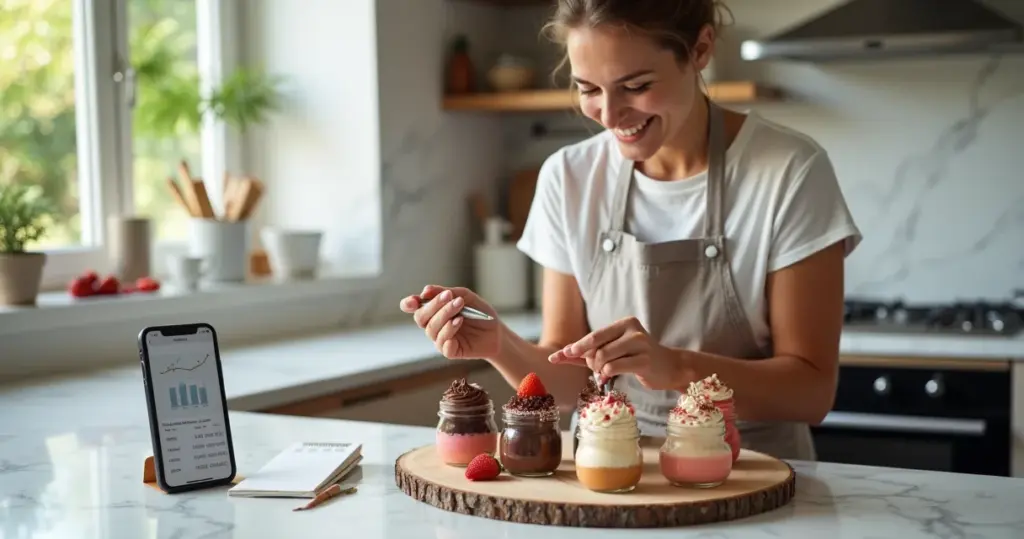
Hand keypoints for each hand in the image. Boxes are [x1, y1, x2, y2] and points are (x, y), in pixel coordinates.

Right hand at [399, 285, 499, 359]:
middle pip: (421, 318)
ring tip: (461, 310)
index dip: (408, 304)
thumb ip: (447, 292)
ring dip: (445, 316)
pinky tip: (459, 322)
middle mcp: (433, 325)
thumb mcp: (466, 297)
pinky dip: (449, 333)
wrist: (497, 331)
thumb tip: (425, 290)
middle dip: (434, 306)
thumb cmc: (479, 313)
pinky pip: (443, 345)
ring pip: (432, 330)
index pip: (413, 308)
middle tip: (451, 298)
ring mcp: (441, 339)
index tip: (414, 300)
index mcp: (434, 311)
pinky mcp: (451, 351)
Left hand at [548, 316, 681, 389]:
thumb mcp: (613, 351)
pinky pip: (615, 367)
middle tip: (595, 368)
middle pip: (597, 346)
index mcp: (624, 323)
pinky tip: (608, 377)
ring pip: (604, 357)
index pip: (594, 335)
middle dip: (590, 360)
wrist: (668, 368)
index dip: (577, 347)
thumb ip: (587, 352)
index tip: (559, 356)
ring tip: (603, 373)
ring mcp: (641, 344)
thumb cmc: (637, 359)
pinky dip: (607, 374)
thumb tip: (559, 355)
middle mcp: (633, 330)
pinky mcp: (645, 360)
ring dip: (598, 369)